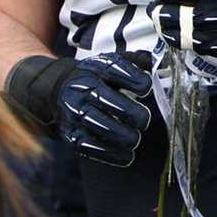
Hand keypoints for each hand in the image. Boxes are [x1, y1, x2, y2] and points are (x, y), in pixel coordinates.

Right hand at [4, 52, 152, 166]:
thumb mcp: (110, 62)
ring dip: (125, 137)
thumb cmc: (93, 77)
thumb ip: (137, 61)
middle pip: (112, 102)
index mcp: (95, 68)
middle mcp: (82, 89)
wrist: (56, 89)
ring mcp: (75, 112)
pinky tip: (126, 155)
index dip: (136, 81)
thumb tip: (160, 62)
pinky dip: (113, 155)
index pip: (117, 70)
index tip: (145, 88)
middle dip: (134, 114)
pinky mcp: (71, 134)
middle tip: (143, 120)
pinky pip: (93, 148)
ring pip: (103, 127)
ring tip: (134, 138)